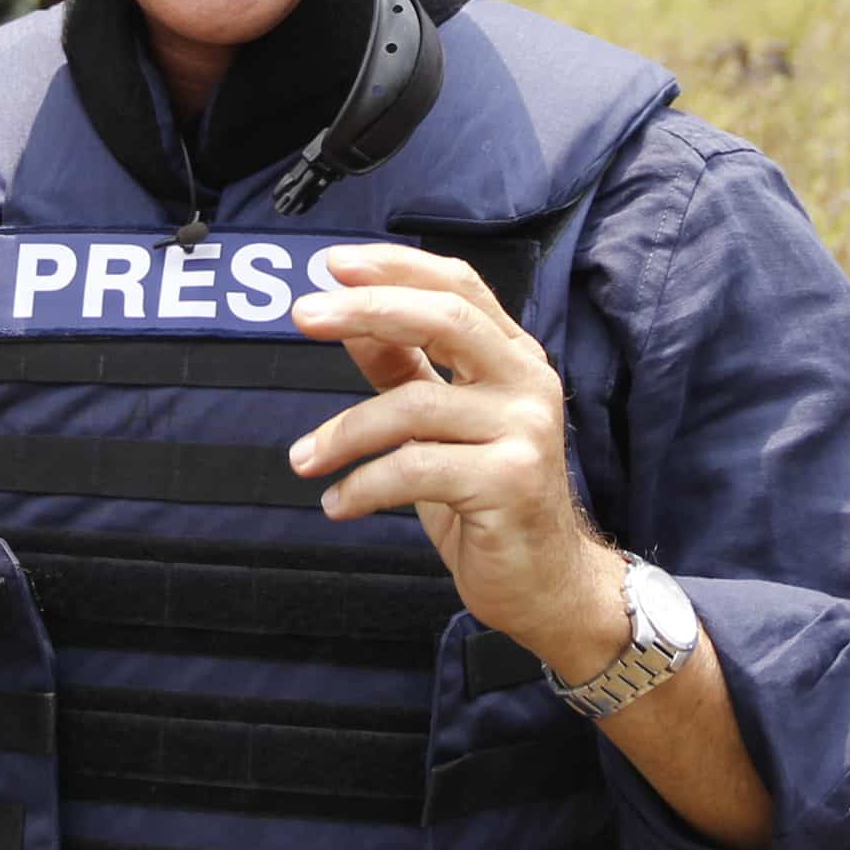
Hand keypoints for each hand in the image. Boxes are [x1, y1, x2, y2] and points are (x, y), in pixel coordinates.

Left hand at [288, 246, 623, 669]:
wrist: (546, 584)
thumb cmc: (486, 500)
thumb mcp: (438, 427)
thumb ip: (404, 369)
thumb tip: (350, 321)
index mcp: (513, 358)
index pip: (458, 288)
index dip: (397, 268)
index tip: (333, 264)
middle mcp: (528, 382)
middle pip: (446, 319)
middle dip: (368, 309)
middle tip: (303, 314)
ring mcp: (525, 430)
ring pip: (415, 405)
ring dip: (343, 433)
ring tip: (304, 459)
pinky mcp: (510, 481)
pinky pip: (415, 469)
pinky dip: (363, 486)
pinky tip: (337, 504)